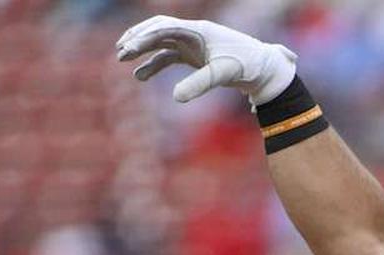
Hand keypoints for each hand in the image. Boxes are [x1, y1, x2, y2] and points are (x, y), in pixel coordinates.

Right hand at [116, 15, 296, 104]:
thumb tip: (176, 98)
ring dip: (142, 49)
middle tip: (120, 51)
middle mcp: (193, 33)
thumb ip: (199, 84)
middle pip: (158, 29)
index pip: (165, 27)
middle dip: (137, 38)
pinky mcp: (194, 56)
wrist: (263, 69)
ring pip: (160, 42)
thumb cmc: (246, 65)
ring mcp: (192, 44)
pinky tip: (140, 76)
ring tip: (122, 59)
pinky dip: (154, 64)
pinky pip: (168, 57)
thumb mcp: (223, 74)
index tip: (129, 48)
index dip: (145, 36)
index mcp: (199, 30)